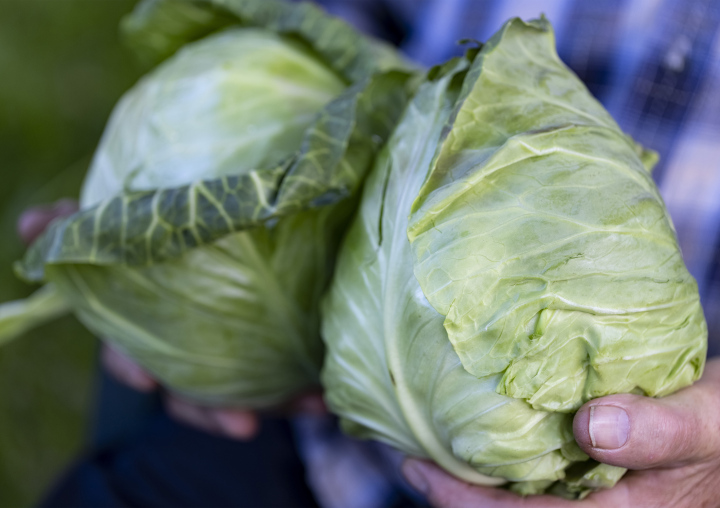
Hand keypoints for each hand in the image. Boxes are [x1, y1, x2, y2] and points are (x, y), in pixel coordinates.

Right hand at [19, 200, 325, 440]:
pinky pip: (279, 380)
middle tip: (242, 424)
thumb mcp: (125, 222)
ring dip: (275, 405)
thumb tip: (28, 224)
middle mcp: (182, 346)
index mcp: (151, 320)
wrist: (222, 237)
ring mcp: (219, 354)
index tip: (148, 382)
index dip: (135, 368)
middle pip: (187, 392)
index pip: (129, 354)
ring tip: (309, 407)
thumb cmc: (166, 234)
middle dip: (211, 412)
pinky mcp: (259, 356)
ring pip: (239, 394)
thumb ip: (80, 223)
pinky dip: (300, 392)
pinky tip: (325, 396)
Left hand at [402, 357, 719, 507]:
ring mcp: (592, 503)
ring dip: (475, 481)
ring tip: (432, 445)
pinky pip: (536, 481)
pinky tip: (482, 434)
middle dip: (456, 495)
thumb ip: (661, 431)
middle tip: (411, 454)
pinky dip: (503, 462)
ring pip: (519, 501)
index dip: (462, 503)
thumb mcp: (706, 424)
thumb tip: (592, 427)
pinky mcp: (591, 484)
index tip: (417, 466)